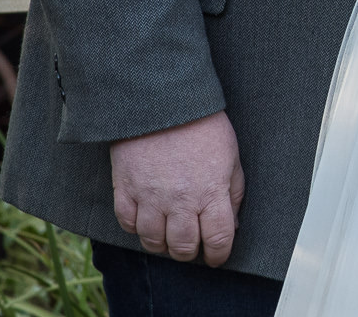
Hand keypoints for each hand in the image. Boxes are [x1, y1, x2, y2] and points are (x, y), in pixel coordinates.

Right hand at [110, 110, 245, 265]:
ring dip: (163, 246)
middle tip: (192, 247)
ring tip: (169, 238)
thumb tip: (233, 222)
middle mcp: (180, 201)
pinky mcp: (125, 189)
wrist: (162, 101)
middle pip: (184, 247)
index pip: (218, 239)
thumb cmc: (201, 125)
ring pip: (154, 243)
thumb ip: (233, 192)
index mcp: (211, 192)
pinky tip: (146, 222)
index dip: (219, 254)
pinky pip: (128, 224)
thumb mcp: (231, 155)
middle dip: (190, 253)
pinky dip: (137, 228)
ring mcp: (150, 197)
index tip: (217, 256)